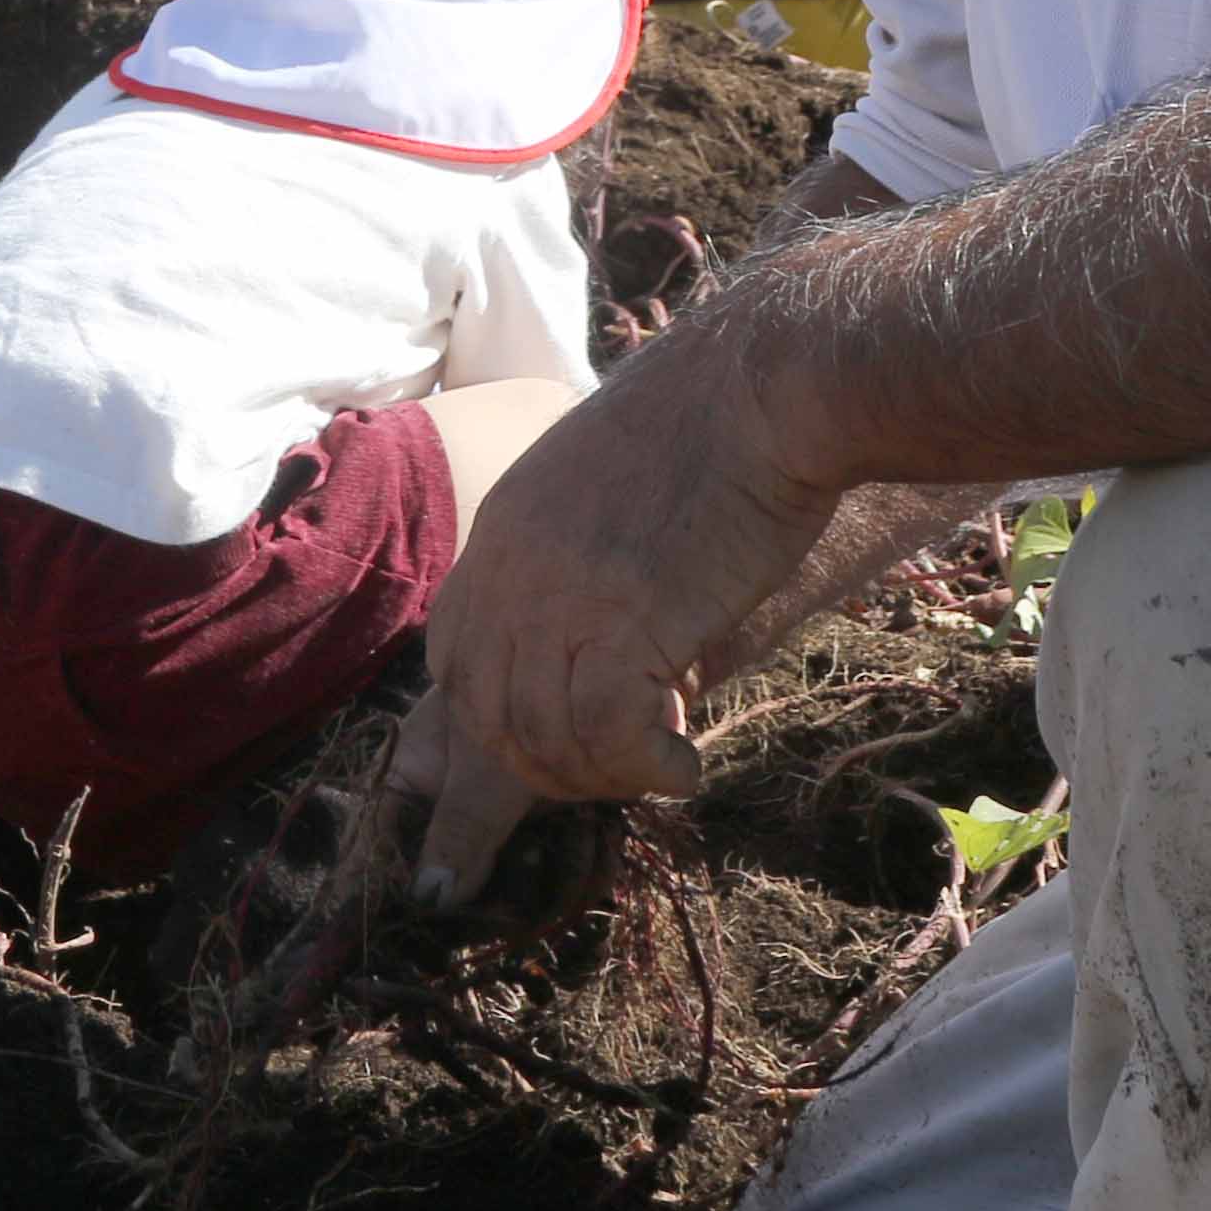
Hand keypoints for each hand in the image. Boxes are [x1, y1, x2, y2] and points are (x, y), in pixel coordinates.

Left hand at [387, 312, 840, 901]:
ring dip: (596, 778)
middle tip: (544, 825)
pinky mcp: (624, 621)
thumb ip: (585, 571)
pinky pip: (607, 734)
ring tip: (653, 772)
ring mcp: (560, 595)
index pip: (449, 654)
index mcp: (502, 532)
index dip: (460, 727)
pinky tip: (687, 767)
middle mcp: (511, 568)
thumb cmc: (715, 429)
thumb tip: (613, 662)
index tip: (466, 781)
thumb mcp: (610, 490)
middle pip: (480, 714)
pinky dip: (646, 767)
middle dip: (510, 786)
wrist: (762, 386)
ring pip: (541, 737)